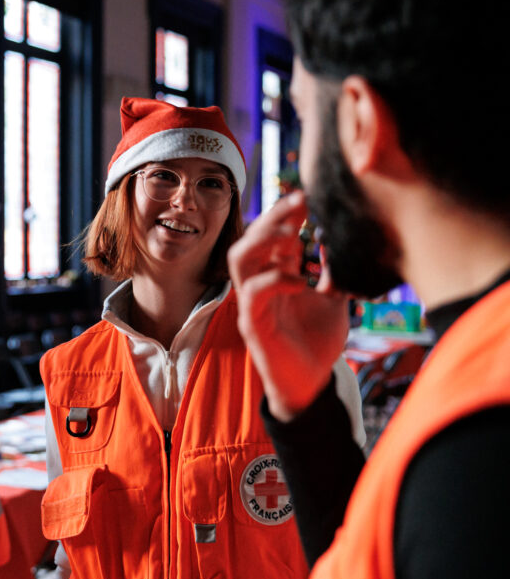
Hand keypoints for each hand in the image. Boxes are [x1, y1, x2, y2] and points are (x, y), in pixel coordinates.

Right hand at [228, 191, 350, 419]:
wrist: (311, 383)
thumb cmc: (317, 342)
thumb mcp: (335, 299)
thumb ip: (334, 271)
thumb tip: (340, 239)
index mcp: (276, 275)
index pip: (271, 234)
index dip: (285, 212)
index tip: (308, 194)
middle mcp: (259, 285)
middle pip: (250, 238)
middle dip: (272, 216)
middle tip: (299, 203)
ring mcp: (252, 303)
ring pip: (239, 259)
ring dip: (263, 241)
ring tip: (292, 234)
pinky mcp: (252, 325)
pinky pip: (252, 294)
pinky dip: (275, 281)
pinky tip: (301, 282)